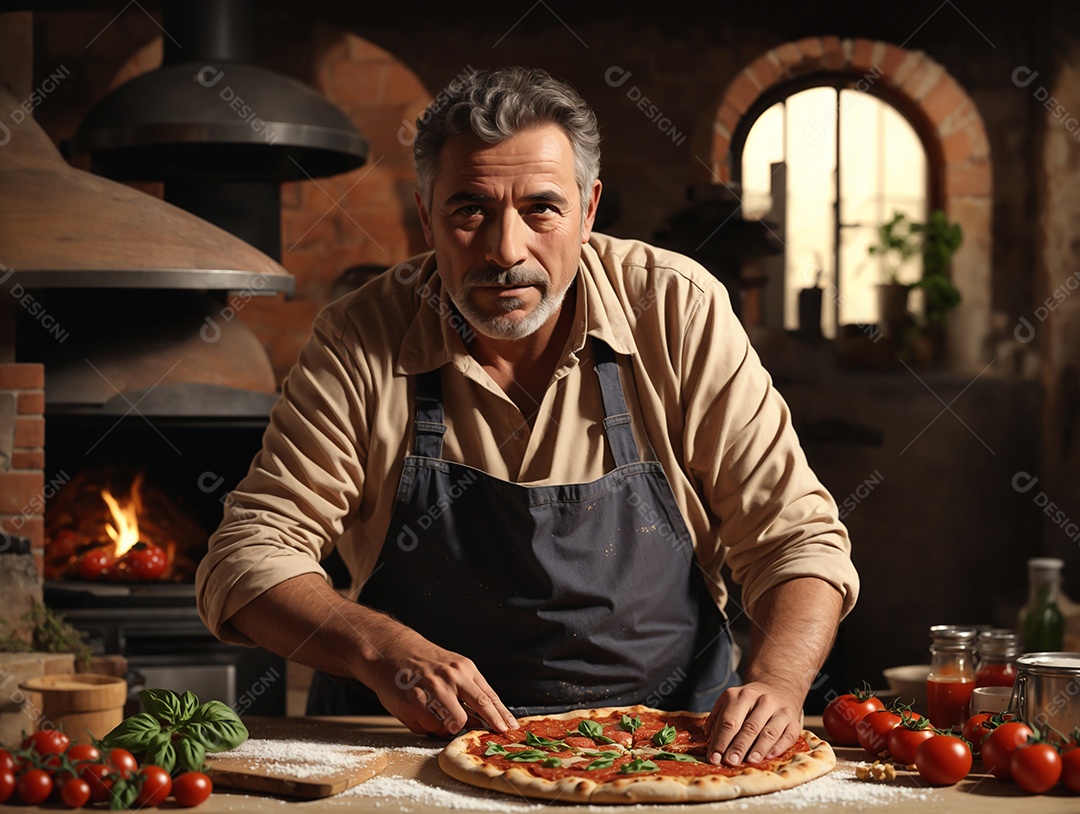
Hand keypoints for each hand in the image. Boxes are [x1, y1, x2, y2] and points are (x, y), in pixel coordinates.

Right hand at [364, 624, 518, 737]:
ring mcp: (432, 690)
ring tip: (437, 716)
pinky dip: (427, 726)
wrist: (390, 651)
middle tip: (498, 734)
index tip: (511, 727)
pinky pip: (430, 727)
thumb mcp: (452, 667)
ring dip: (448, 727)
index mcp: (463, 668)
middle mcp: (450, 677)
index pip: (488, 696)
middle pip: (480, 708)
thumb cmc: (422, 662)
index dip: (502, 715)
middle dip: (492, 724)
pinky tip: (419, 713)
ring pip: (454, 724)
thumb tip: (483, 718)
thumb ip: (468, 690)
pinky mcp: (413, 702)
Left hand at [703, 681, 802, 765]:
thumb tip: (707, 738)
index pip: (729, 721)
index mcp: (742, 695)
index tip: (713, 757)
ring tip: (749, 761)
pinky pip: (787, 736)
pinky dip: (778, 748)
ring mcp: (780, 710)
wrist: (778, 688)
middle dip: (738, 746)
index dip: (720, 740)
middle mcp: (763, 700)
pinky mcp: (794, 721)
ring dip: (758, 749)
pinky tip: (768, 757)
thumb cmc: (749, 701)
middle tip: (729, 762)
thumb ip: (717, 718)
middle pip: (749, 727)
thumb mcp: (730, 701)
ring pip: (769, 732)